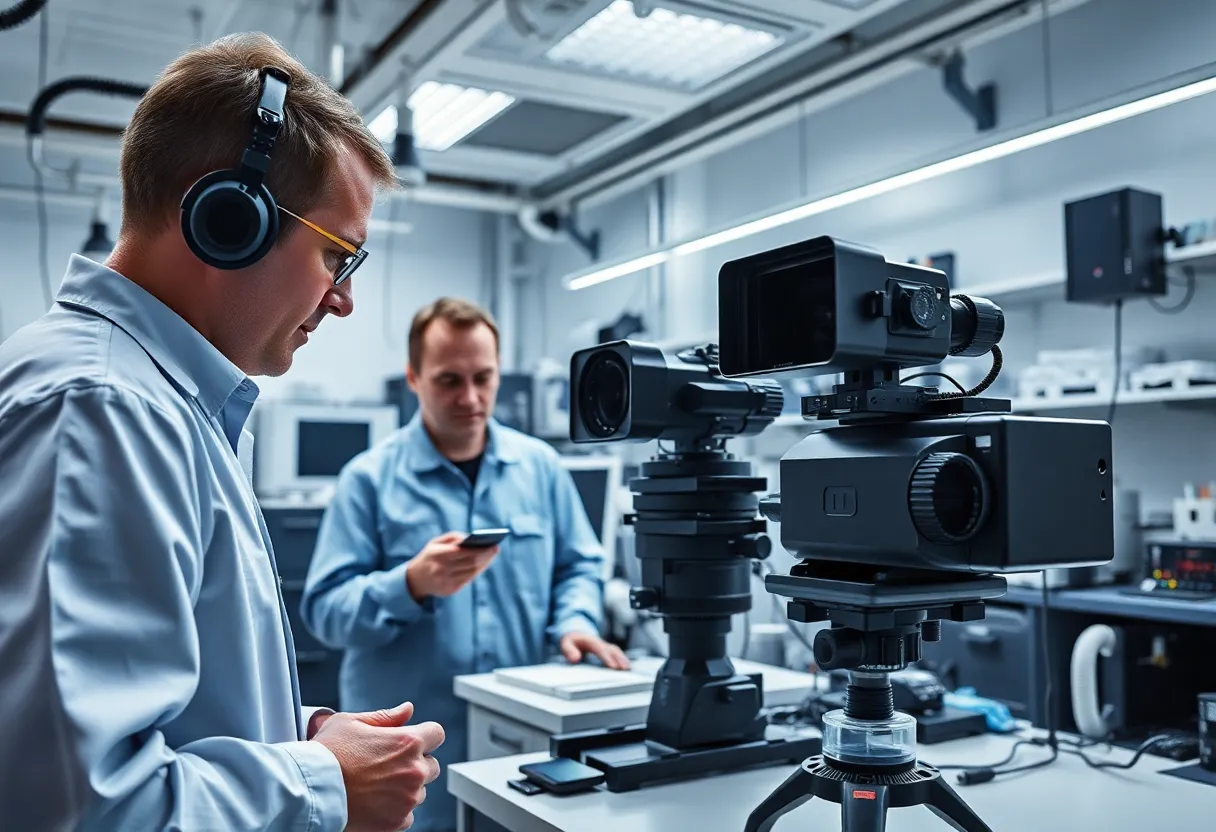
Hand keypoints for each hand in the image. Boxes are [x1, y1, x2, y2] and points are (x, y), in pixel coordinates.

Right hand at [313, 701, 444, 831]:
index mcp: (408, 742)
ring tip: (376, 785)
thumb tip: (407, 710)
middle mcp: (414, 771)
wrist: (310, 791)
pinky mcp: (396, 822)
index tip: (410, 742)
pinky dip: (395, 810)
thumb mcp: (351, 722)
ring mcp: (407, 799)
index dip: (424, 735)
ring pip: (419, 792)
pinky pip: (407, 815)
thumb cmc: (327, 753)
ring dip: (406, 788)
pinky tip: (374, 803)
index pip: (437, 734)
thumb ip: (385, 716)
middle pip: (431, 766)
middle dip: (415, 764)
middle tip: (387, 766)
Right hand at [405, 531, 498, 601]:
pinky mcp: (449, 591)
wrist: (415, 579)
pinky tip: (482, 564)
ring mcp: (445, 582)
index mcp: (436, 555)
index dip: (479, 548)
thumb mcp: (436, 542)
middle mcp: (440, 569)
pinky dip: (476, 571)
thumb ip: (454, 537)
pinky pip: (467, 580)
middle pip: (470, 562)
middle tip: (495, 548)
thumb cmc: (430, 556)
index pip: (462, 552)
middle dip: (485, 555)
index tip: (492, 544)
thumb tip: (472, 539)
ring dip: (483, 564)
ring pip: (471, 572)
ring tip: (491, 555)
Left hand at [560, 632, 630, 669]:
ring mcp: (604, 646)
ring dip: (623, 659)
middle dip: (619, 659)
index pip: (601, 650)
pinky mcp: (606, 650)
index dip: (607, 658)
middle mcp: (600, 643)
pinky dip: (622, 659)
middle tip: (626, 669)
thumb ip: (569, 650)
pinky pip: (616, 653)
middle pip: (612, 650)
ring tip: (629, 669)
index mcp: (591, 641)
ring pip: (616, 651)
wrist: (575, 633)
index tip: (613, 666)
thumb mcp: (565, 643)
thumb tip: (575, 659)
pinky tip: (626, 667)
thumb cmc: (571, 640)